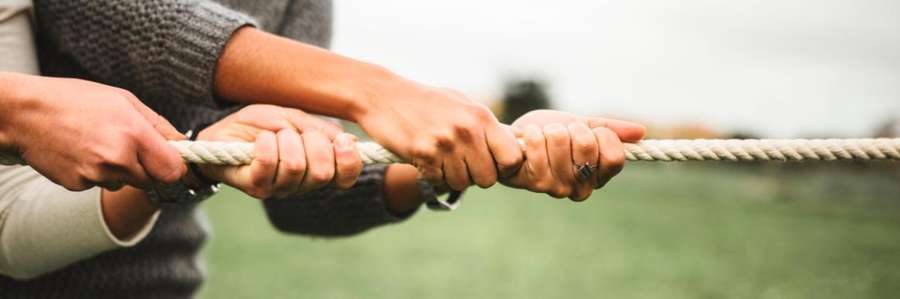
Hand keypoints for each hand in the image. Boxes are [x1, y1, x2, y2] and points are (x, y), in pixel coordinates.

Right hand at [0, 73, 185, 190]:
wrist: (24, 113)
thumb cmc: (76, 100)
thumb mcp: (124, 100)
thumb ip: (157, 125)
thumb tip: (182, 143)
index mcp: (134, 134)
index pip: (172, 170)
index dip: (174, 167)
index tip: (170, 160)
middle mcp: (117, 158)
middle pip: (151, 180)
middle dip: (146, 167)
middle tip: (127, 145)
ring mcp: (96, 175)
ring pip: (125, 182)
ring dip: (120, 170)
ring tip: (98, 143)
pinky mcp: (78, 185)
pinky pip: (100, 184)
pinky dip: (96, 173)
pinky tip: (81, 152)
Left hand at [195, 105, 362, 198]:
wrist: (222, 133)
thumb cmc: (261, 126)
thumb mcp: (295, 119)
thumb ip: (321, 131)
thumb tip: (351, 142)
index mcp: (317, 168)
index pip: (345, 178)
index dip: (349, 161)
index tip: (341, 140)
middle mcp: (302, 184)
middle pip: (323, 172)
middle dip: (313, 142)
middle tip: (296, 132)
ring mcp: (278, 188)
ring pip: (295, 166)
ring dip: (285, 140)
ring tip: (273, 135)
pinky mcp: (255, 186)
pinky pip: (269, 164)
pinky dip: (266, 144)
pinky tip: (260, 140)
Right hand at [355, 84, 522, 190]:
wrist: (383, 95)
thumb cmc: (425, 101)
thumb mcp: (461, 104)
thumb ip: (486, 126)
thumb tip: (514, 143)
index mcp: (481, 117)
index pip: (513, 157)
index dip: (505, 166)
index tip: (492, 163)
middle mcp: (466, 130)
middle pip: (488, 178)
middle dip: (475, 175)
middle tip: (460, 163)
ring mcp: (445, 143)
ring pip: (462, 182)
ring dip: (451, 175)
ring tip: (440, 156)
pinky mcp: (423, 154)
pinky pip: (438, 180)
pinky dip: (431, 174)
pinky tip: (425, 157)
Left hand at [503, 110, 645, 200]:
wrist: (514, 139)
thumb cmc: (550, 134)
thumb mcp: (583, 126)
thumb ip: (610, 130)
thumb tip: (641, 131)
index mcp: (598, 177)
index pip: (615, 157)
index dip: (602, 136)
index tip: (588, 131)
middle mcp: (580, 188)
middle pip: (587, 145)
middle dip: (572, 129)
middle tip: (561, 134)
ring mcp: (556, 188)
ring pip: (561, 141)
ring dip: (550, 130)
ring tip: (544, 137)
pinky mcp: (532, 182)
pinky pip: (538, 145)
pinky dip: (533, 133)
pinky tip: (528, 139)